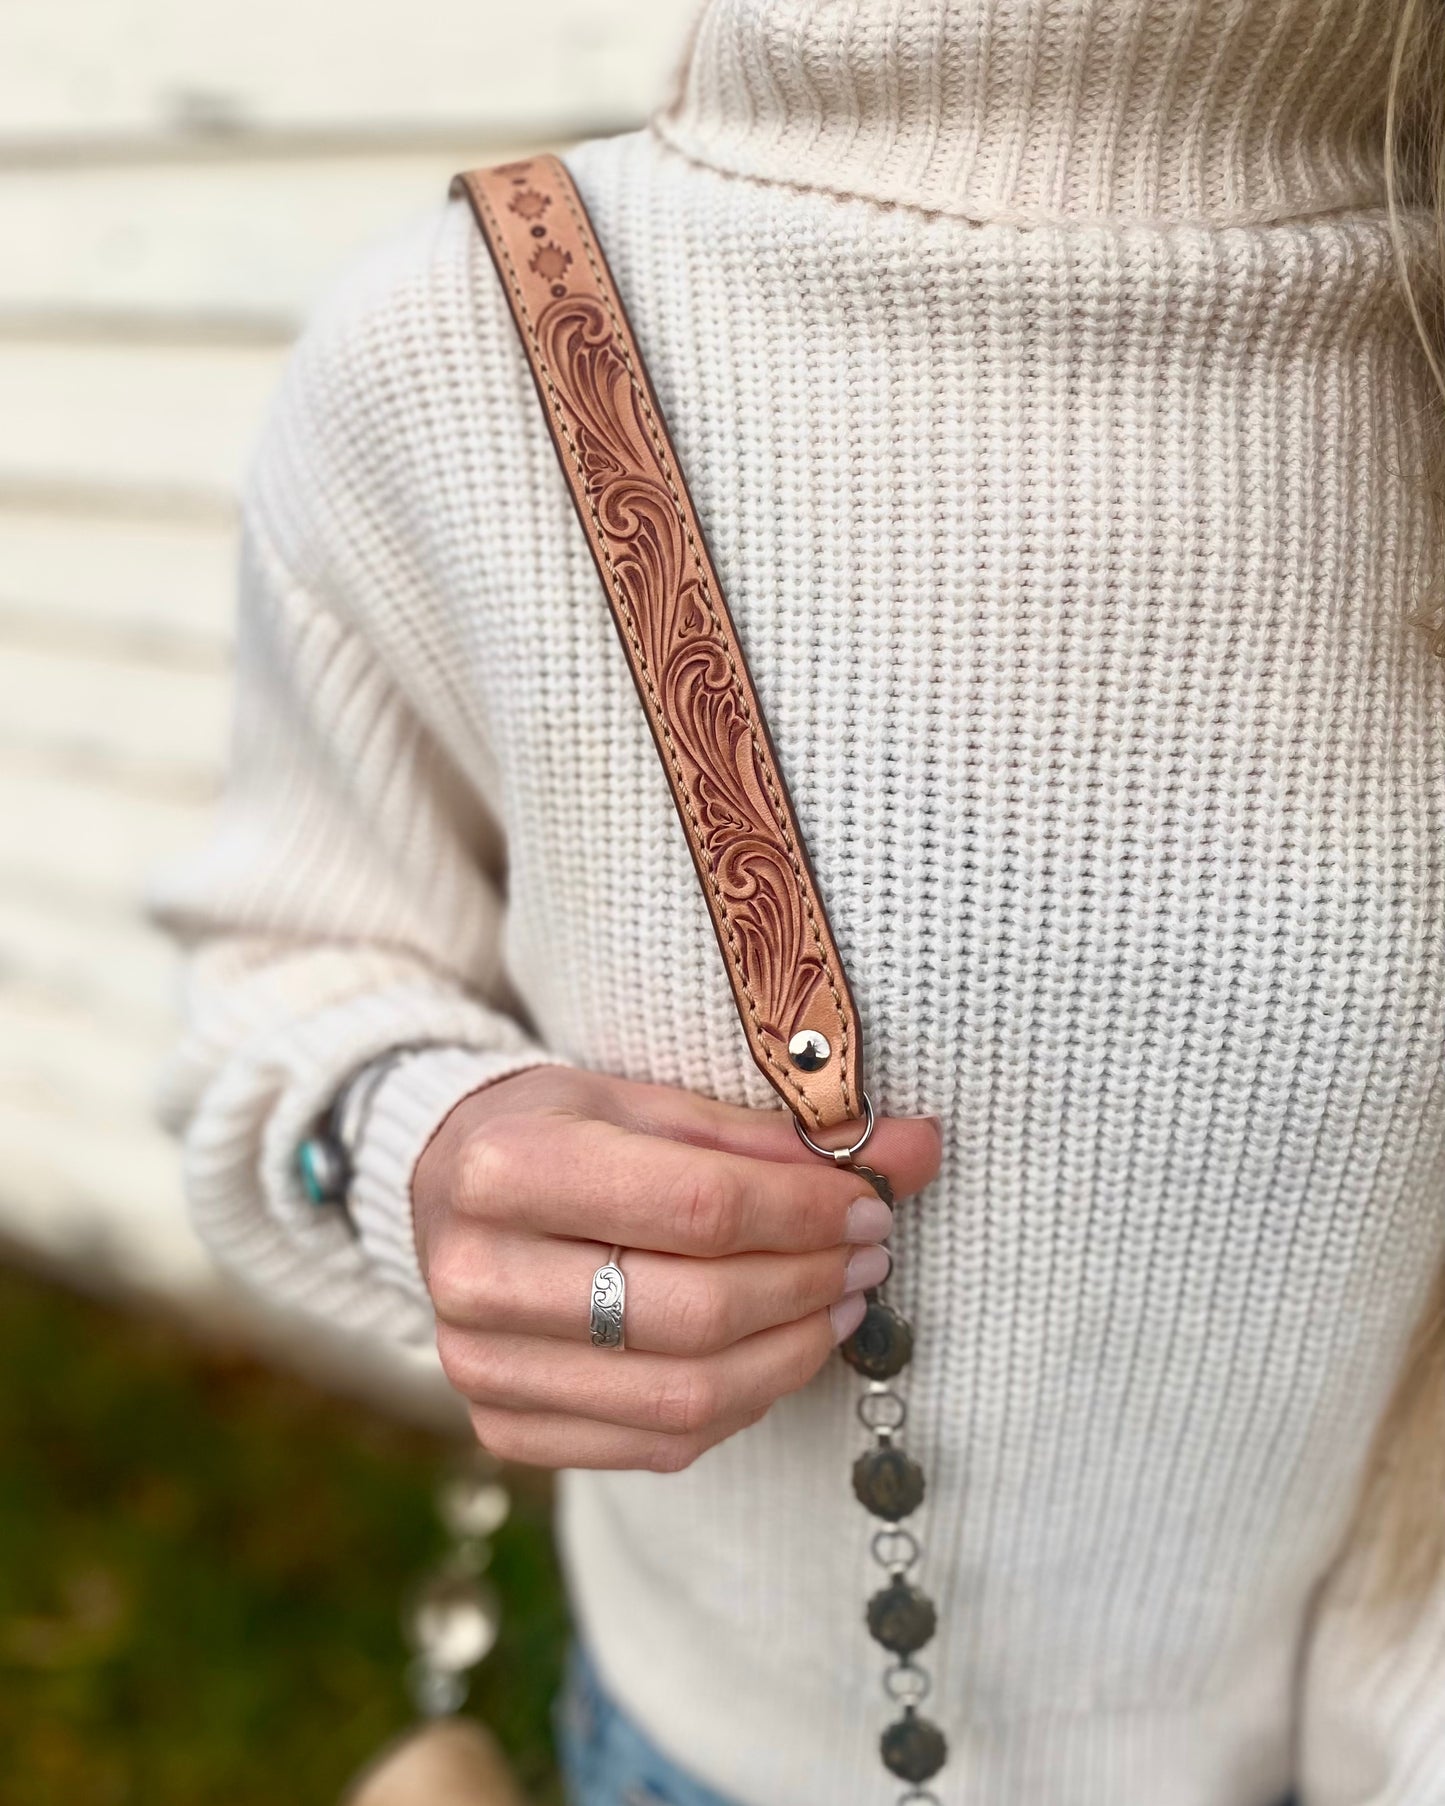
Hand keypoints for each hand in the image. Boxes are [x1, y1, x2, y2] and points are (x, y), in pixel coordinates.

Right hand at [412, 1067, 941, 1472]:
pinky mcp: (503, 1428)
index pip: (700, 1206)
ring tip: (840, 1300)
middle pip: (697, 1310)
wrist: (446, 1187)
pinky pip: (658, 1443)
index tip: (869, 1201)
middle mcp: (475, 1276)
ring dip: (793, 1351)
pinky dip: (743, 1402)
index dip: (806, 1212)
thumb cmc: (561, 1130)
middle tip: (868, 1253)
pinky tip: (777, 1349)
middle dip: (809, 1282)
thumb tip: (917, 1151)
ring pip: (687, 1394)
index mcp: (503, 1167)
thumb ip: (772, 1136)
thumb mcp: (649, 1102)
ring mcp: (481, 1367)